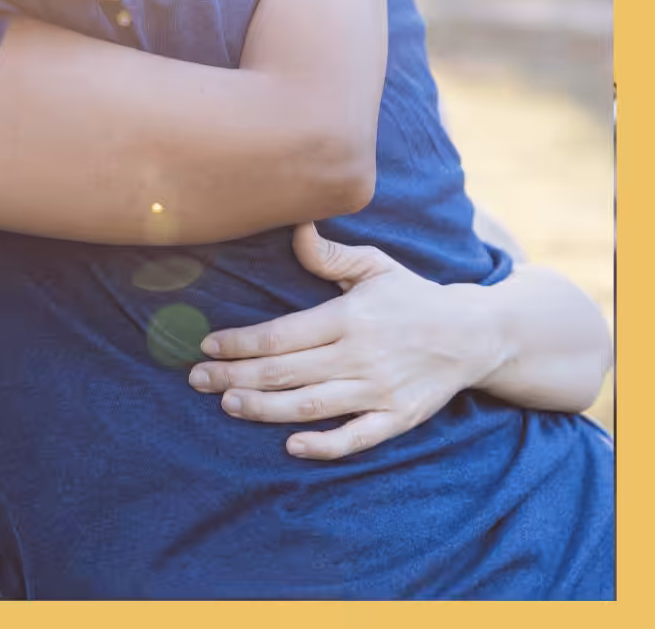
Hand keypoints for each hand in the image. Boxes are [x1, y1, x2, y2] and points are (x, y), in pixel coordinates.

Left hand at [188, 224, 504, 459]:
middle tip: (198, 379)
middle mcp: (360, 355)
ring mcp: (379, 390)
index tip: (208, 344)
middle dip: (236, 375)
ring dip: (265, 408)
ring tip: (228, 404)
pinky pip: (357, 438)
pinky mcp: (398, 418)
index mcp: (349, 317)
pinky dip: (324, 445)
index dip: (241, 342)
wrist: (475, 335)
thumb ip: (330, 254)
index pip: (282, 334)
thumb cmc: (413, 296)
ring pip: (311, 406)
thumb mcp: (375, 265)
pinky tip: (291, 445)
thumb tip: (295, 228)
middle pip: (285, 372)